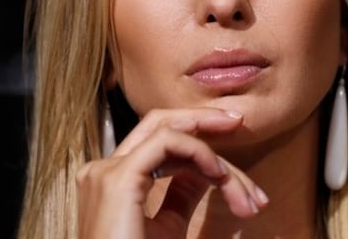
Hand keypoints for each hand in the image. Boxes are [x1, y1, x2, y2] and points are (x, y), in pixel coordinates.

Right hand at [76, 108, 268, 237]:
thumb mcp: (168, 228)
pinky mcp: (118, 178)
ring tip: (242, 190)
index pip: (160, 146)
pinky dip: (199, 152)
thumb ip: (181, 195)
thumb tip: (207, 172)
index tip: (235, 168)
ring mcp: (107, 171)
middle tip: (238, 122)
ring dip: (214, 156)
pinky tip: (219, 174)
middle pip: (160, 126)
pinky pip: (167, 142)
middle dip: (202, 119)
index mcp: (113, 180)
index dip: (200, 147)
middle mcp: (104, 169)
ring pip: (170, 133)